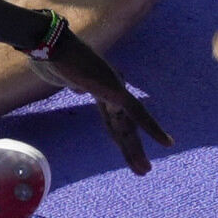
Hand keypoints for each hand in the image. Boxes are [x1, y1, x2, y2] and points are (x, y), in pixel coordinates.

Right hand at [27, 24, 173, 179]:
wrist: (52, 47)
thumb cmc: (53, 58)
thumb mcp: (64, 77)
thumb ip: (75, 82)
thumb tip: (79, 87)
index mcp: (100, 90)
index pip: (113, 120)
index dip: (121, 136)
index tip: (127, 149)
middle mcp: (112, 91)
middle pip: (124, 127)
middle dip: (131, 149)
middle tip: (143, 169)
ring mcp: (115, 90)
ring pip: (130, 127)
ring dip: (137, 150)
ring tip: (145, 170)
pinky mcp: (116, 91)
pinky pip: (138, 114)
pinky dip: (152, 128)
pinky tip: (166, 143)